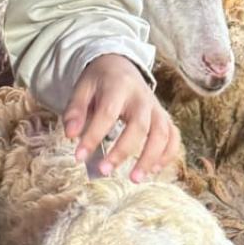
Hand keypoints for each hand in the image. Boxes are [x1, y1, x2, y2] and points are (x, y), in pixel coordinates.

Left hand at [64, 54, 177, 182]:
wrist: (120, 65)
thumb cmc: (99, 81)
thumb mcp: (81, 89)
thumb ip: (75, 111)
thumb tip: (70, 135)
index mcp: (118, 87)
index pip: (107, 114)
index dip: (93, 136)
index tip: (79, 156)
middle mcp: (142, 98)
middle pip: (139, 126)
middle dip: (122, 151)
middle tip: (104, 172)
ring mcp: (156, 108)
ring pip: (161, 134)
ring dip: (150, 158)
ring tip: (134, 179)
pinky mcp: (163, 116)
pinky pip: (173, 136)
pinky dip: (167, 154)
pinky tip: (154, 170)